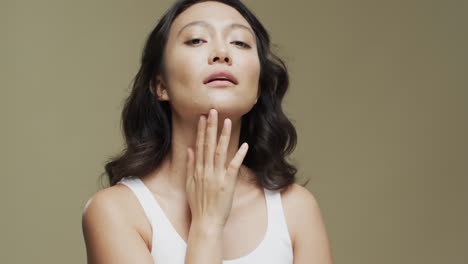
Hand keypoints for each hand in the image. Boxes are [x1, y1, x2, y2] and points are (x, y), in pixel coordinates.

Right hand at [185, 109, 248, 228]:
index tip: (203, 117)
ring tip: (227, 121)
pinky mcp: (228, 183)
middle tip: (214, 111)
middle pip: (209, 145)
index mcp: (198, 170)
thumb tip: (190, 149)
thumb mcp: (189, 184)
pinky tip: (243, 145)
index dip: (202, 130)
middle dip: (212, 127)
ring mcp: (217, 176)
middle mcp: (206, 170)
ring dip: (224, 136)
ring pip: (221, 152)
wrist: (205, 221)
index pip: (200, 145)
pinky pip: (234, 167)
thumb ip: (190, 165)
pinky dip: (238, 155)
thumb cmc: (198, 204)